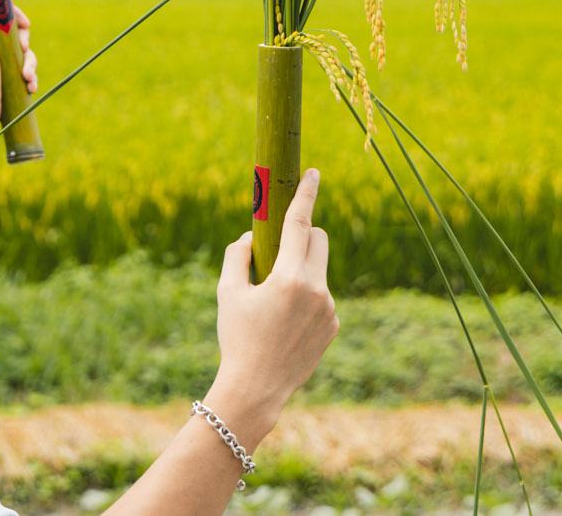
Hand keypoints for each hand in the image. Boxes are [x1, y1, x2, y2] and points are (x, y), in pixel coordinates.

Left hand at [0, 0, 36, 120]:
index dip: (13, 15)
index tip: (23, 24)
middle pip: (11, 29)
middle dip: (23, 41)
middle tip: (24, 50)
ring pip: (19, 49)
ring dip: (29, 62)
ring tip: (27, 75)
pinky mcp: (0, 73)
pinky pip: (21, 67)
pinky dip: (28, 74)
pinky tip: (29, 83)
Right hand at [208, 168, 338, 437]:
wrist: (256, 388)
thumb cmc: (237, 337)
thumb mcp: (228, 292)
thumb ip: (238, 255)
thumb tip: (253, 236)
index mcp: (289, 277)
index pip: (300, 223)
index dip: (306, 194)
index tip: (312, 173)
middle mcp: (316, 289)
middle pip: (318, 239)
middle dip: (302, 233)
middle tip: (278, 245)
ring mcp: (329, 308)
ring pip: (319, 268)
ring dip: (300, 268)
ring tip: (274, 300)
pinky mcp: (333, 325)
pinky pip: (321, 295)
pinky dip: (306, 295)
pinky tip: (285, 321)